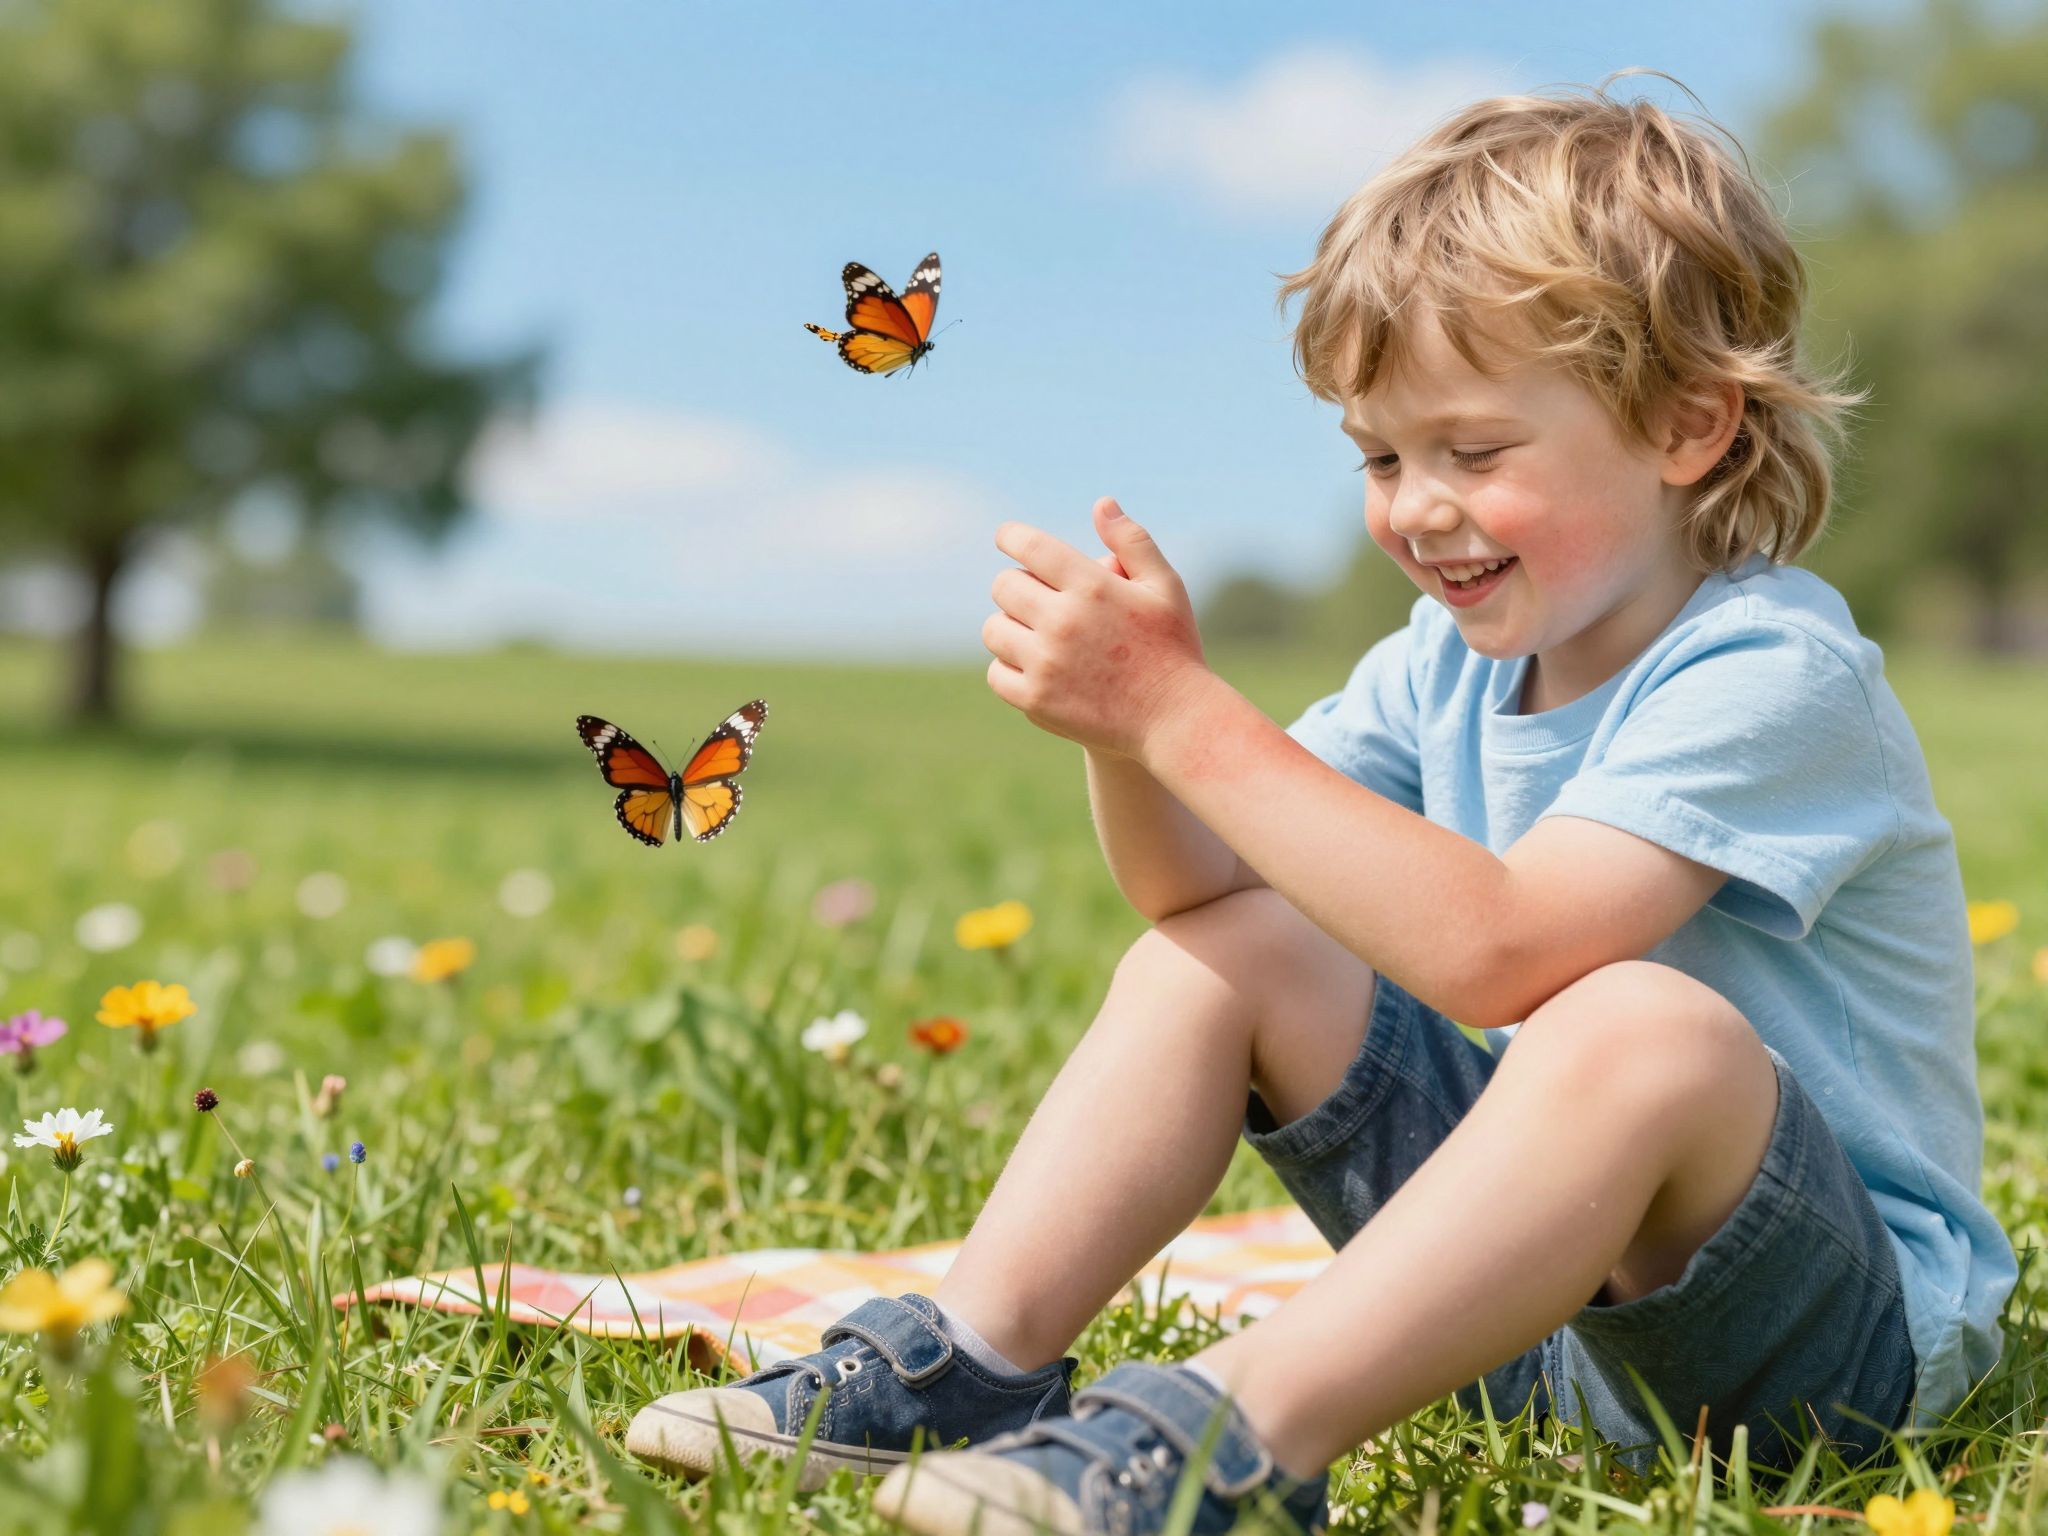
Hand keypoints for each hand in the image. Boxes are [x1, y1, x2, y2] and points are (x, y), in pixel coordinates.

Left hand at [982, 497, 1210, 759]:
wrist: (1175, 719)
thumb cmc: (1173, 647)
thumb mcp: (1164, 587)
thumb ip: (1132, 541)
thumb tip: (1101, 504)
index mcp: (1093, 587)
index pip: (1031, 547)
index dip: (1012, 536)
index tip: (1006, 537)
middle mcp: (1064, 622)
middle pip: (1005, 586)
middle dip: (1015, 585)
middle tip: (1029, 594)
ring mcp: (1047, 664)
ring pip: (994, 630)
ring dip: (1007, 626)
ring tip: (1028, 631)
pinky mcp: (1037, 701)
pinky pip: (997, 673)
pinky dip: (1008, 668)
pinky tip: (1030, 665)